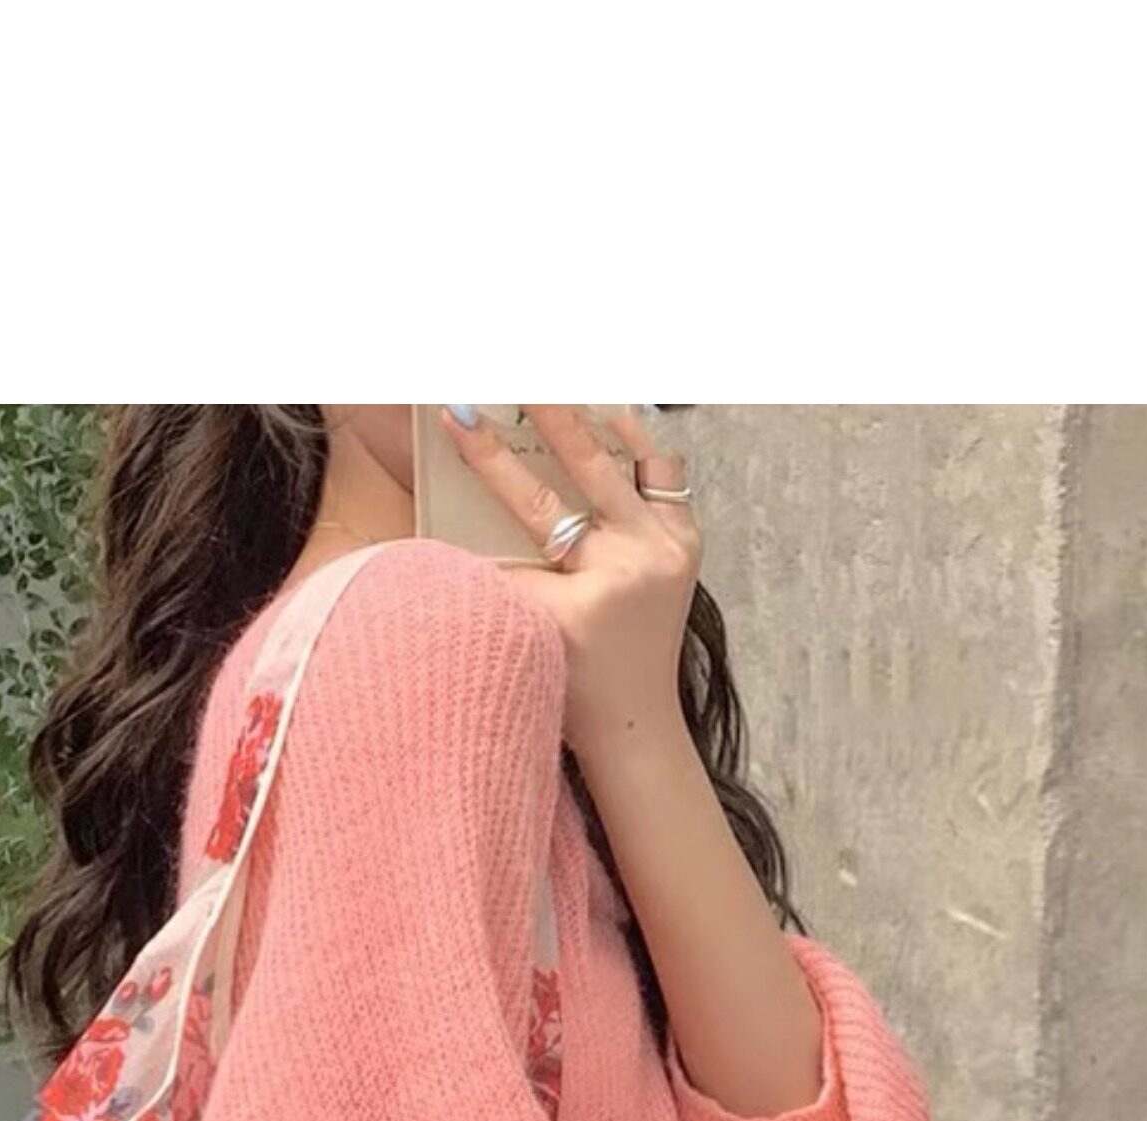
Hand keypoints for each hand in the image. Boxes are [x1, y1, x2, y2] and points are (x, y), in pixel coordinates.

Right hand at [437, 405, 698, 754]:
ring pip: (641, 462)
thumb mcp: (529, 630)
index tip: (457, 418)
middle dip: (551, 413)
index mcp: (595, 587)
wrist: (635, 719)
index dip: (489, 459)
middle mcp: (642, 559)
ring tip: (581, 387)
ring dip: (607, 420)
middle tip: (525, 375)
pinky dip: (645, 448)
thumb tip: (473, 520)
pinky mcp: (688, 545)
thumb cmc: (572, 686)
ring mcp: (673, 548)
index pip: (530, 506)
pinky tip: (623, 420)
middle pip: (589, 466)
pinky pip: (668, 479)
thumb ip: (505, 573)